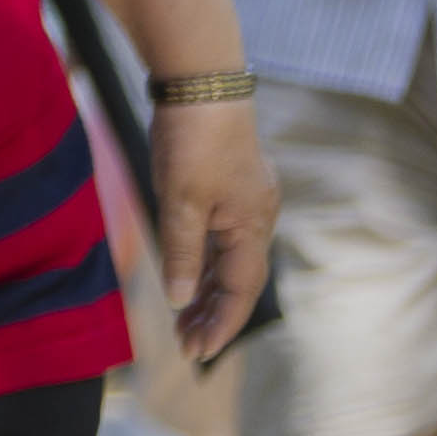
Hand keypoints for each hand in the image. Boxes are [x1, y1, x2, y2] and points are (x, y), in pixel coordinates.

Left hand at [145, 96, 277, 365]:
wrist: (202, 82)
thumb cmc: (193, 139)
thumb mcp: (180, 201)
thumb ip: (181, 253)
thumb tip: (179, 300)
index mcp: (253, 226)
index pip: (240, 290)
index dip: (221, 324)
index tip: (198, 353)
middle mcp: (257, 217)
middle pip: (237, 280)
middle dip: (212, 314)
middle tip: (184, 345)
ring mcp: (244, 201)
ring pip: (227, 259)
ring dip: (207, 290)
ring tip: (182, 321)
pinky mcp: (229, 186)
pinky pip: (220, 238)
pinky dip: (204, 260)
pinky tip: (187, 276)